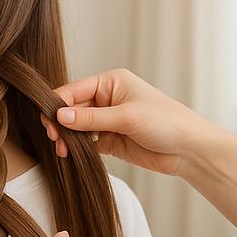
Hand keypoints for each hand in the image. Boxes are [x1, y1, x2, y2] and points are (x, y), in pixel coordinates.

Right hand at [40, 68, 207, 174]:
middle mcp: (107, 98)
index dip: (58, 105)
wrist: (187, 149)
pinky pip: (84, 142)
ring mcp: (107, 120)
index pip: (74, 90)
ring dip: (66, 138)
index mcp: (111, 82)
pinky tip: (71, 155)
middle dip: (60, 124)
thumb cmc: (165, 123)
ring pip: (75, 127)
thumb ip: (90, 118)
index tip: (49, 123)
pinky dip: (75, 148)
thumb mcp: (126, 117)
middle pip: (71, 109)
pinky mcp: (109, 140)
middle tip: (55, 140)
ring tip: (63, 151)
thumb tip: (59, 115)